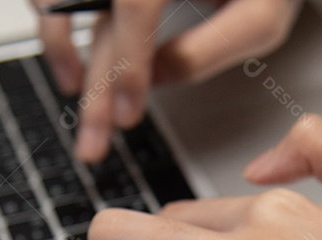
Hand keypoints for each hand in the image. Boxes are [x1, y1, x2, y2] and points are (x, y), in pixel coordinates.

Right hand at [34, 0, 303, 161]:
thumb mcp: (261, 16)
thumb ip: (211, 48)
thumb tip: (157, 78)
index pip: (135, 5)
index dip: (128, 64)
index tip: (129, 113)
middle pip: (100, 19)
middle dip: (94, 87)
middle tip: (93, 143)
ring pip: (67, 3)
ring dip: (61, 53)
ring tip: (74, 97)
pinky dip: (59, 27)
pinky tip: (72, 64)